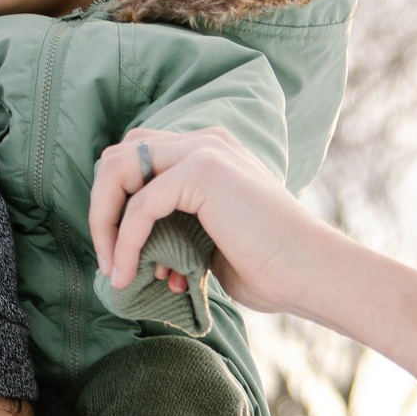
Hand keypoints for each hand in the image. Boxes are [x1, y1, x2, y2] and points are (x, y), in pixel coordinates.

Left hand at [88, 122, 416, 414]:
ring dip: (105, 222)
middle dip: (102, 208)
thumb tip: (130, 251)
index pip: (138, 159)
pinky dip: (126, 242)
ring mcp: (205, 150)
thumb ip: (174, 231)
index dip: (117, 205)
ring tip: (113, 269)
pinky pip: (140, 205)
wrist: (314, 274)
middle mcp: (206, 140)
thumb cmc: (271, 269)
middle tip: (108, 260)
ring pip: (119, 170)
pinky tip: (128, 274)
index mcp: (210, 152)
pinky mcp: (203, 171)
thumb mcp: (208, 243)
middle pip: (120, 155)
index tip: (120, 258)